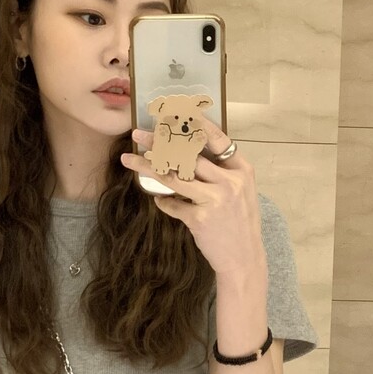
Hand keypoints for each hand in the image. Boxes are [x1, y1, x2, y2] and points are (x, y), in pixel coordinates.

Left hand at [121, 121, 265, 278]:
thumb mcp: (241, 192)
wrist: (244, 259)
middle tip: (139, 133)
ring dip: (148, 166)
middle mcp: (230, 181)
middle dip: (160, 141)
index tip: (172, 114)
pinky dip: (163, 202)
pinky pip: (172, 204)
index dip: (193, 124)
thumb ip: (221, 172)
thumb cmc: (239, 224)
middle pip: (188, 154)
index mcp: (241, 170)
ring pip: (173, 176)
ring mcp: (216, 199)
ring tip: (128, 159)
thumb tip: (188, 151)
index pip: (215, 138)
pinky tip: (159, 201)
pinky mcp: (200, 219)